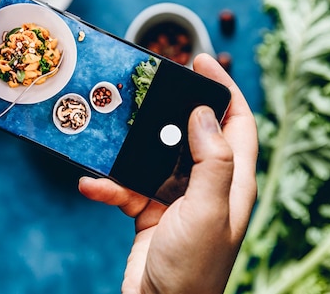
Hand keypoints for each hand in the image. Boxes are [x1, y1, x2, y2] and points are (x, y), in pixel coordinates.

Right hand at [78, 53, 257, 293]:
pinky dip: (109, 186)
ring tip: (110, 136)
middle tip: (146, 90)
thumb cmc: (193, 268)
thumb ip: (213, 161)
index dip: (224, 89)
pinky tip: (92, 186)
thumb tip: (204, 113)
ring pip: (154, 157)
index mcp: (233, 182)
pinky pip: (127, 188)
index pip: (238, 123)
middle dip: (170, 111)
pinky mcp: (149, 211)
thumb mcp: (208, 211)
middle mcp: (207, 185)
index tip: (200, 60)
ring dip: (130, 151)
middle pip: (193, 132)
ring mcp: (177, 198)